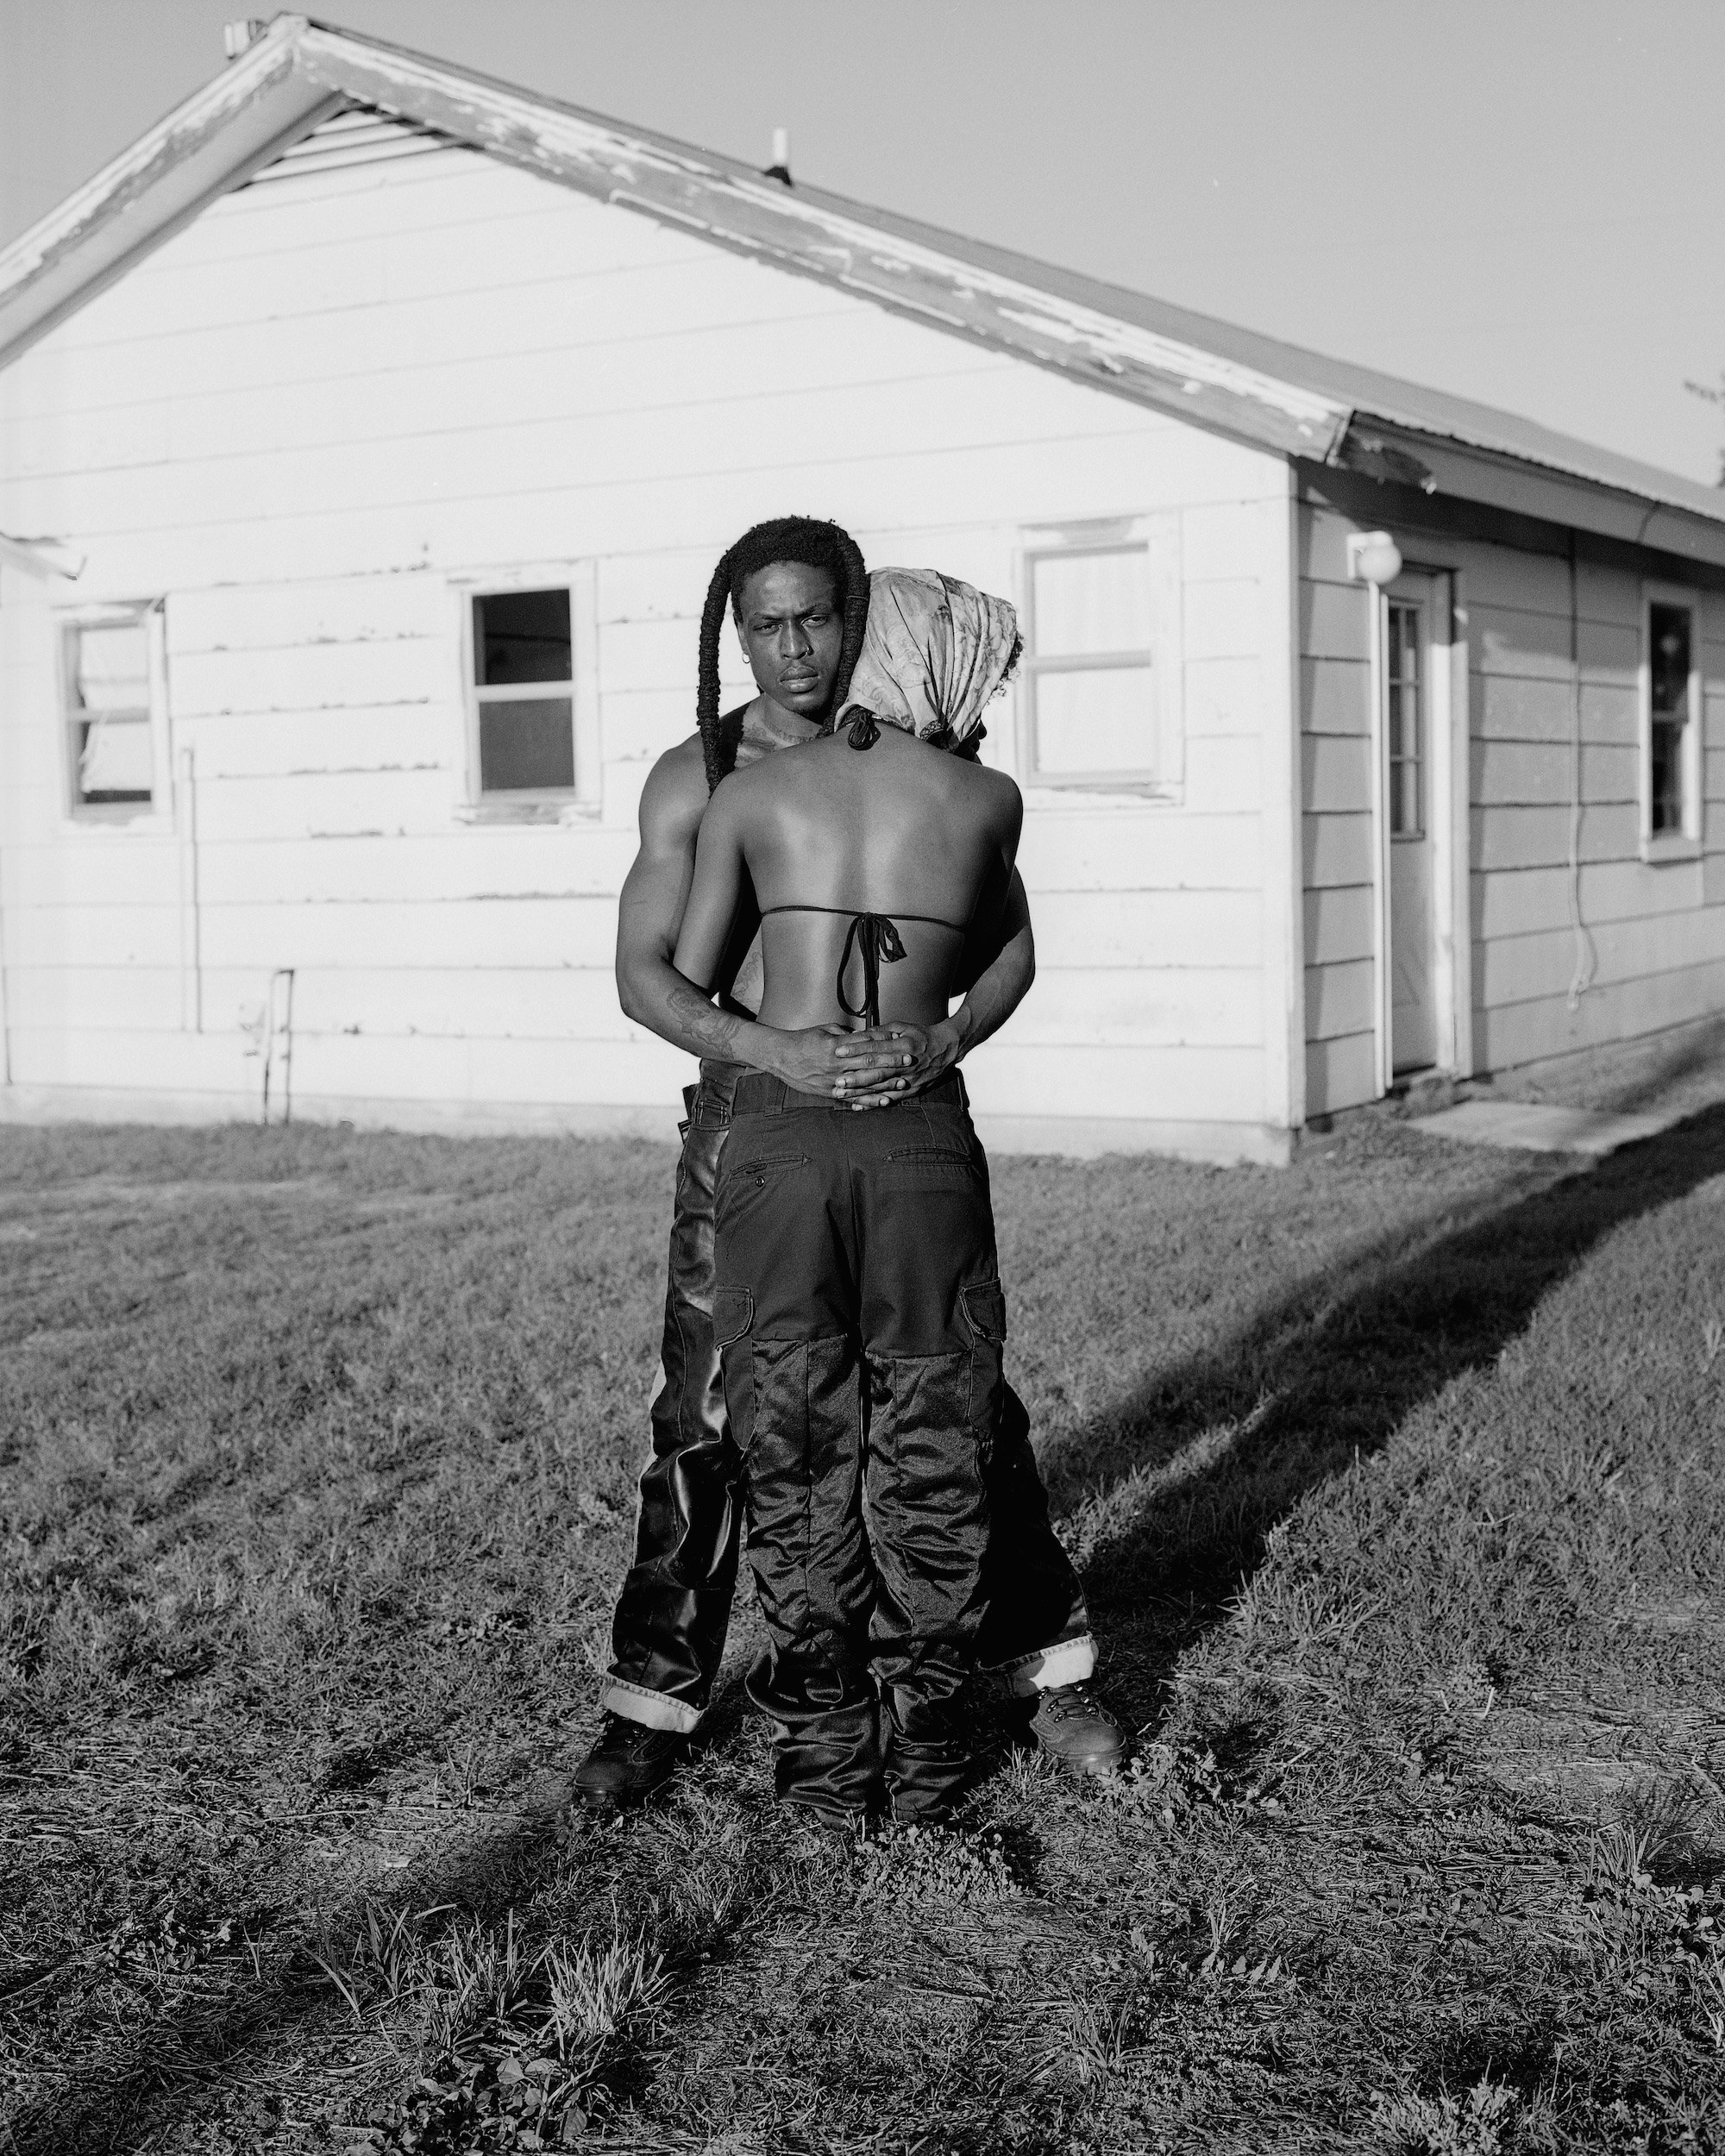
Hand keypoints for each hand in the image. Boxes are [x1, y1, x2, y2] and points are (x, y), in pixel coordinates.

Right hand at [760, 1022, 913, 1098]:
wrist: (780, 1058)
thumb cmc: (803, 1040)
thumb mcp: (825, 1030)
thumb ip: (846, 1033)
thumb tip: (866, 1035)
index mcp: (836, 1045)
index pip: (865, 1042)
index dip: (884, 1041)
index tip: (900, 1038)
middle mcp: (836, 1064)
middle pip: (869, 1062)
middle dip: (891, 1062)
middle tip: (910, 1060)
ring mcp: (834, 1081)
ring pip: (864, 1083)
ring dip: (886, 1083)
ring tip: (904, 1083)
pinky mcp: (830, 1093)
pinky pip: (853, 1099)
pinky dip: (869, 1101)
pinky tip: (884, 1102)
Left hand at [832, 1017, 963, 1106]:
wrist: (946, 1049)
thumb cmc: (921, 1035)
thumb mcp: (902, 1027)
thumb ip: (880, 1031)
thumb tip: (858, 1035)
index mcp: (902, 1046)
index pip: (875, 1048)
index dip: (856, 1050)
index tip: (838, 1052)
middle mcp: (905, 1065)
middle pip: (876, 1072)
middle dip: (855, 1077)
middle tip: (836, 1080)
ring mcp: (908, 1079)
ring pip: (880, 1088)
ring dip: (859, 1092)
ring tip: (841, 1094)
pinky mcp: (910, 1090)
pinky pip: (889, 1099)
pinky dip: (873, 1104)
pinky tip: (857, 1106)